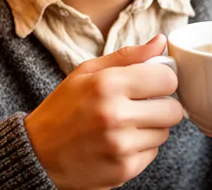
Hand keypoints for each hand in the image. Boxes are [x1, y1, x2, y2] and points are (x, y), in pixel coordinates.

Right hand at [24, 34, 184, 189]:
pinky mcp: (124, 170)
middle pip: (174, 109)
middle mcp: (116, 116)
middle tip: (140, 104)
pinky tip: (118, 142)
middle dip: (162, 105)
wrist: (37, 154)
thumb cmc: (63, 108)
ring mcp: (121, 146)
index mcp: (107, 85)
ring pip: (165, 132)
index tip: (152, 82)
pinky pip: (153, 153)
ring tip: (124, 124)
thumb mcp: (87, 72)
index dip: (163, 78)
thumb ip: (128, 56)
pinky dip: (141, 147)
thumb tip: (161, 41)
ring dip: (151, 127)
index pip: (167, 78)